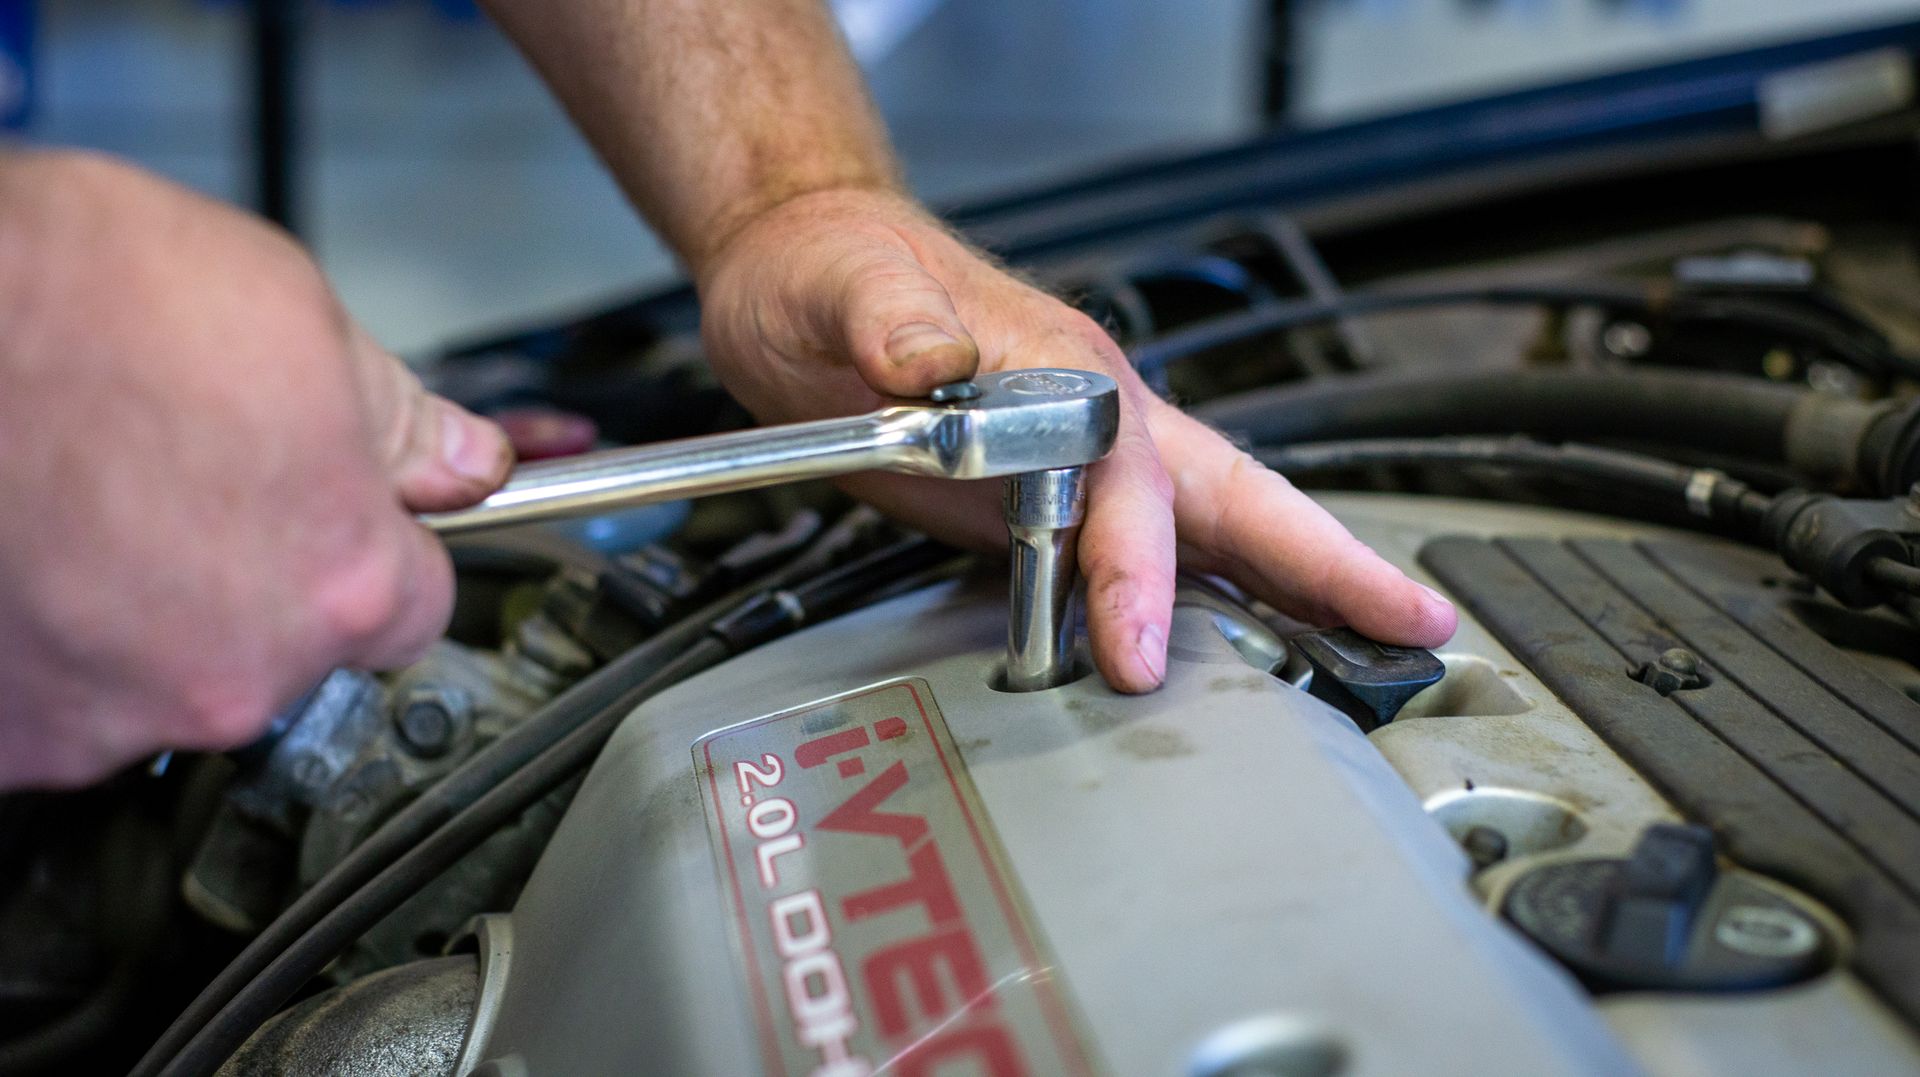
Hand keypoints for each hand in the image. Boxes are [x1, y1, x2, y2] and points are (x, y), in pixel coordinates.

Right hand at [0, 152, 511, 787]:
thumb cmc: (63, 301)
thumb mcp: (287, 313)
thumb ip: (396, 416)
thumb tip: (461, 457)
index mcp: (341, 580)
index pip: (416, 604)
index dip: (375, 545)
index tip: (339, 515)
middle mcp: (238, 675)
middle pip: (291, 650)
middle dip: (257, 577)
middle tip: (185, 484)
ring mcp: (113, 719)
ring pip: (171, 682)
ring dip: (146, 617)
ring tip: (88, 509)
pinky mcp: (12, 741)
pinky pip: (65, 708)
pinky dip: (55, 648)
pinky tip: (37, 560)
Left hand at [699, 188, 1455, 692]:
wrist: (806, 268)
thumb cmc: (833, 270)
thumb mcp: (843, 287)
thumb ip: (889, 325)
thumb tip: (930, 367)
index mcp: (1064, 368)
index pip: (1126, 483)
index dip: (1137, 572)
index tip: (1137, 651)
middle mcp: (1099, 414)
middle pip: (1236, 495)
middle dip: (1326, 562)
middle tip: (1412, 620)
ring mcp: (1086, 458)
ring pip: (1213, 527)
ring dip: (1293, 587)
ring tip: (1375, 645)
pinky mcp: (1049, 497)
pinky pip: (1150, 555)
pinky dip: (1207, 602)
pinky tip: (1238, 645)